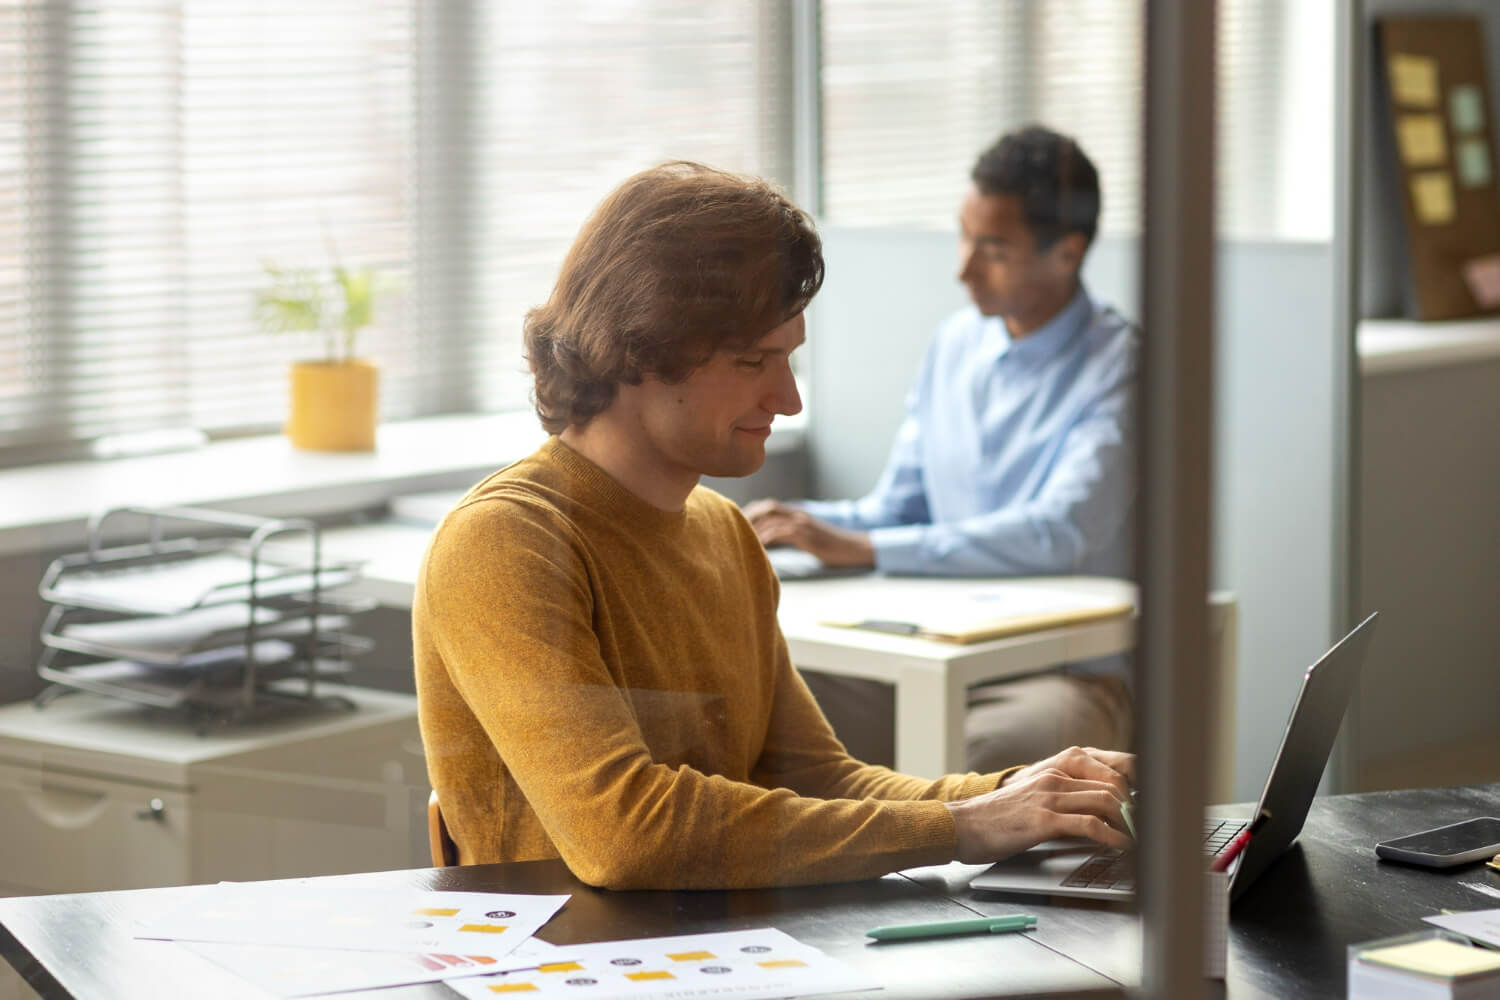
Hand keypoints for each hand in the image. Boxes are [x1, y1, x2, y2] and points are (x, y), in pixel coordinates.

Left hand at [743, 499, 875, 568]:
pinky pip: (784, 532)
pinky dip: (770, 537)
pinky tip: (761, 545)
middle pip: (767, 507)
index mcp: (798, 514)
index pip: (769, 506)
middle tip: (735, 529)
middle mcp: (799, 515)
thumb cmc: (832, 546)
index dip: (752, 512)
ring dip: (757, 528)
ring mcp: (805, 524)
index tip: (738, 523)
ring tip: (744, 539)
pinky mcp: (809, 536)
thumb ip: (791, 536)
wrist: (855, 548)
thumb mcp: (809, 538)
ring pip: (774, 519)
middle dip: (750, 516)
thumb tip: (771, 543)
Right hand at [946, 746, 1134, 863]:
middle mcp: (1056, 775)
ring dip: (1130, 822)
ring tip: (1139, 839)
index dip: (1138, 784)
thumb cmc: (1000, 815)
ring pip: (1107, 800)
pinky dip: (1113, 837)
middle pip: (1115, 782)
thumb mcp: (1037, 795)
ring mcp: (1050, 795)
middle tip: (1148, 826)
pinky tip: (1120, 847)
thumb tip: (1105, 808)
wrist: (963, 825)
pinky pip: (1090, 825)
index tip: (1149, 804)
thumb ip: (1067, 794)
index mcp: (1058, 766)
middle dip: (1138, 806)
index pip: (1112, 766)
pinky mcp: (1044, 820)